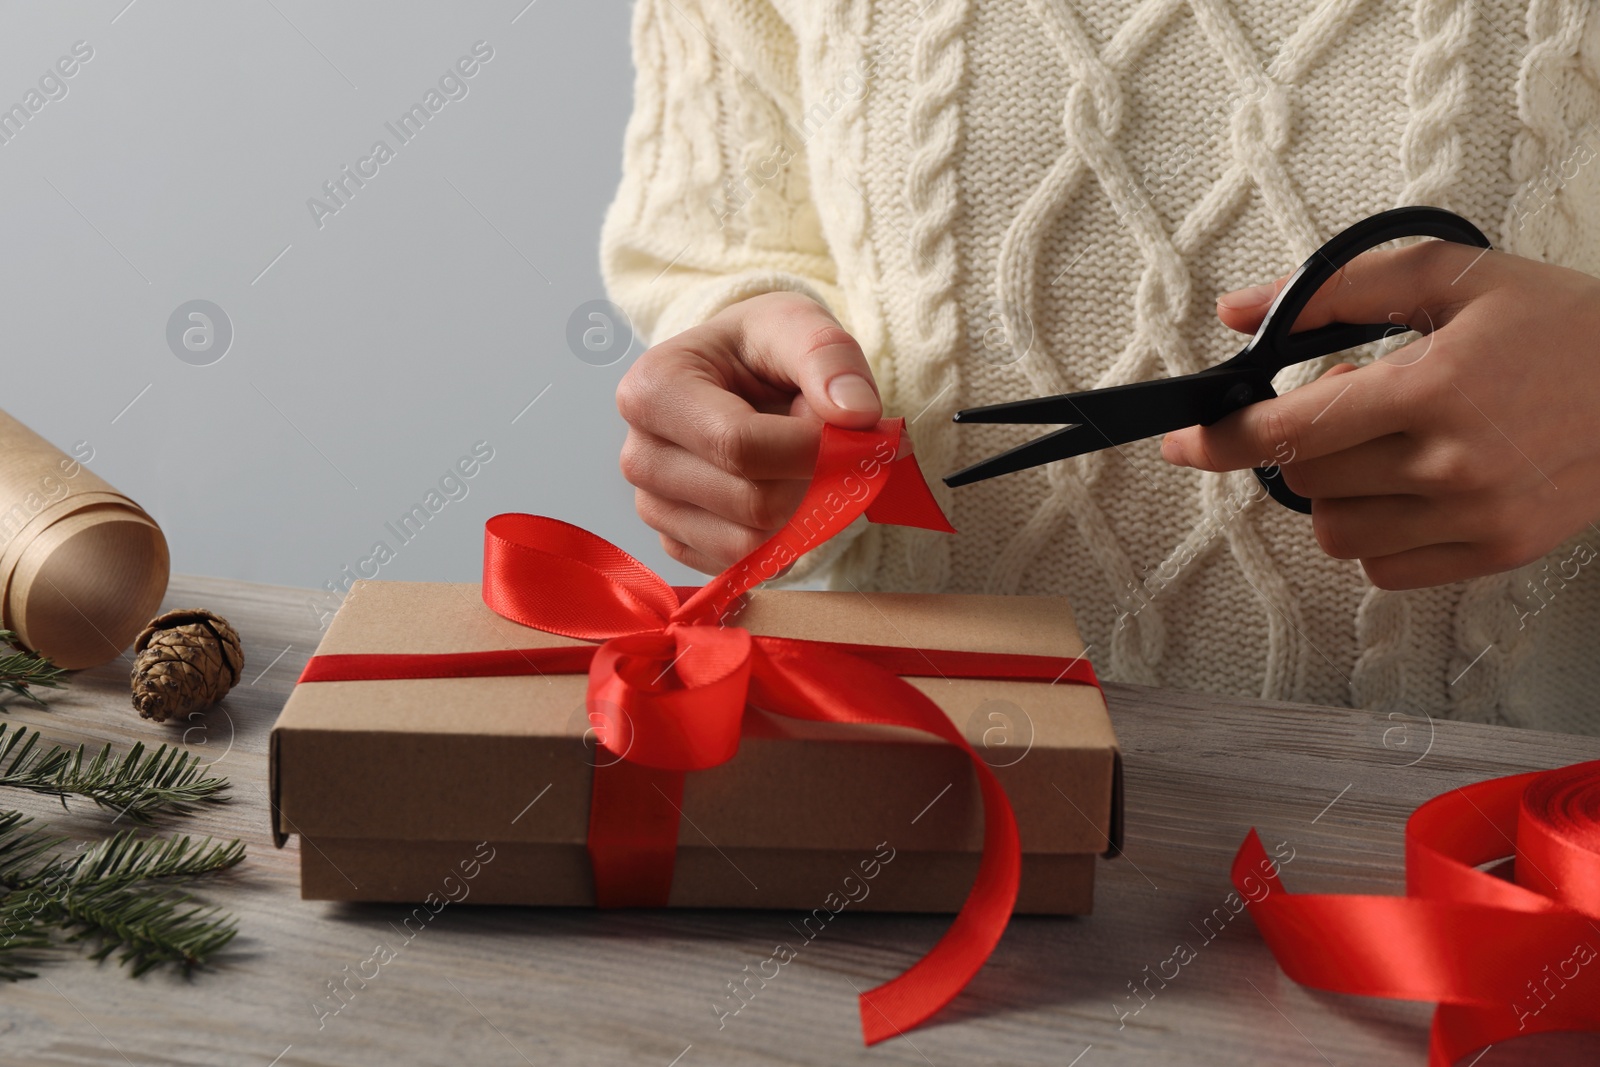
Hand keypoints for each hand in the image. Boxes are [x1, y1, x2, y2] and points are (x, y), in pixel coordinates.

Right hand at [617, 291, 881, 573]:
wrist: (738, 377)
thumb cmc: (761, 351)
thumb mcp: (799, 324)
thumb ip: (831, 358)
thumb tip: (856, 413)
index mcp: (652, 389)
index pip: (738, 445)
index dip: (808, 448)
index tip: (846, 430)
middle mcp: (639, 455)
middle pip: (750, 502)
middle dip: (807, 479)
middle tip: (821, 442)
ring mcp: (652, 507)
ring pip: (749, 543)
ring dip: (797, 511)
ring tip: (794, 462)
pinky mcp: (675, 543)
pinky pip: (742, 566)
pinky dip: (778, 538)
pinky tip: (778, 491)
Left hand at [1161, 240, 1599, 589]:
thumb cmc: (1561, 324)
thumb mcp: (1454, 277)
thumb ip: (1338, 290)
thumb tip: (1239, 311)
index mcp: (1434, 385)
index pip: (1293, 428)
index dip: (1224, 438)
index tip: (1181, 441)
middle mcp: (1452, 460)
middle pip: (1308, 481)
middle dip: (1306, 444)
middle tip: (1355, 405)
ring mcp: (1476, 515)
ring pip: (1335, 532)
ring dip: (1335, 491)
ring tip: (1387, 447)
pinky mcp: (1497, 552)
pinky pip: (1382, 568)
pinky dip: (1374, 533)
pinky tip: (1411, 489)